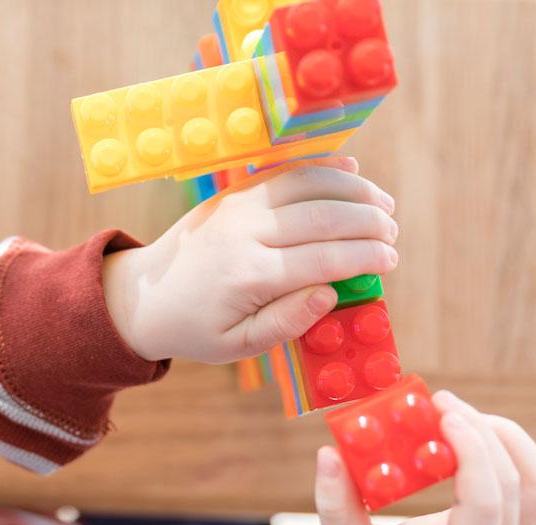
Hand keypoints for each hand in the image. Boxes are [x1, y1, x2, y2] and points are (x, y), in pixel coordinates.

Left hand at [102, 157, 398, 363]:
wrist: (143, 295)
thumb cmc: (195, 327)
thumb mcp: (236, 346)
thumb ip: (285, 324)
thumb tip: (329, 294)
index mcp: (247, 276)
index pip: (323, 259)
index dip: (365, 257)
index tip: (390, 261)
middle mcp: (244, 233)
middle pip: (324, 216)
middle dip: (369, 222)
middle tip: (393, 234)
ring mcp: (238, 205)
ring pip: (310, 183)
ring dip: (354, 190)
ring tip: (384, 206)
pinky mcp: (234, 191)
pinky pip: (285, 170)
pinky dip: (322, 167)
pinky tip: (352, 172)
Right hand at [315, 391, 535, 524]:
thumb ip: (335, 508)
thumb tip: (328, 453)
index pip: (487, 504)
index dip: (473, 452)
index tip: (443, 414)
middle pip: (518, 485)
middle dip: (483, 433)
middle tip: (440, 402)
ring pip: (534, 482)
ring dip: (502, 438)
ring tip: (456, 413)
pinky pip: (524, 484)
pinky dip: (500, 451)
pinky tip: (463, 433)